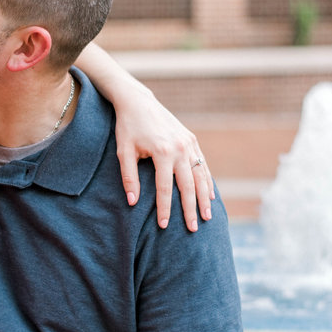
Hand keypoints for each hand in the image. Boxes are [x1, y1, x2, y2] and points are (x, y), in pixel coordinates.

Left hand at [112, 84, 213, 230]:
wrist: (138, 102)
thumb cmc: (127, 128)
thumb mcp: (123, 152)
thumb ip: (129, 178)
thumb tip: (133, 203)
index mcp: (162, 152)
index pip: (164, 189)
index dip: (164, 209)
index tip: (163, 226)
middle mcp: (179, 148)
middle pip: (187, 186)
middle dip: (190, 209)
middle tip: (193, 229)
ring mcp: (188, 143)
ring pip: (200, 176)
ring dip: (204, 198)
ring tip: (207, 217)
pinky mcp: (192, 139)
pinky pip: (202, 164)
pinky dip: (207, 180)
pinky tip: (209, 195)